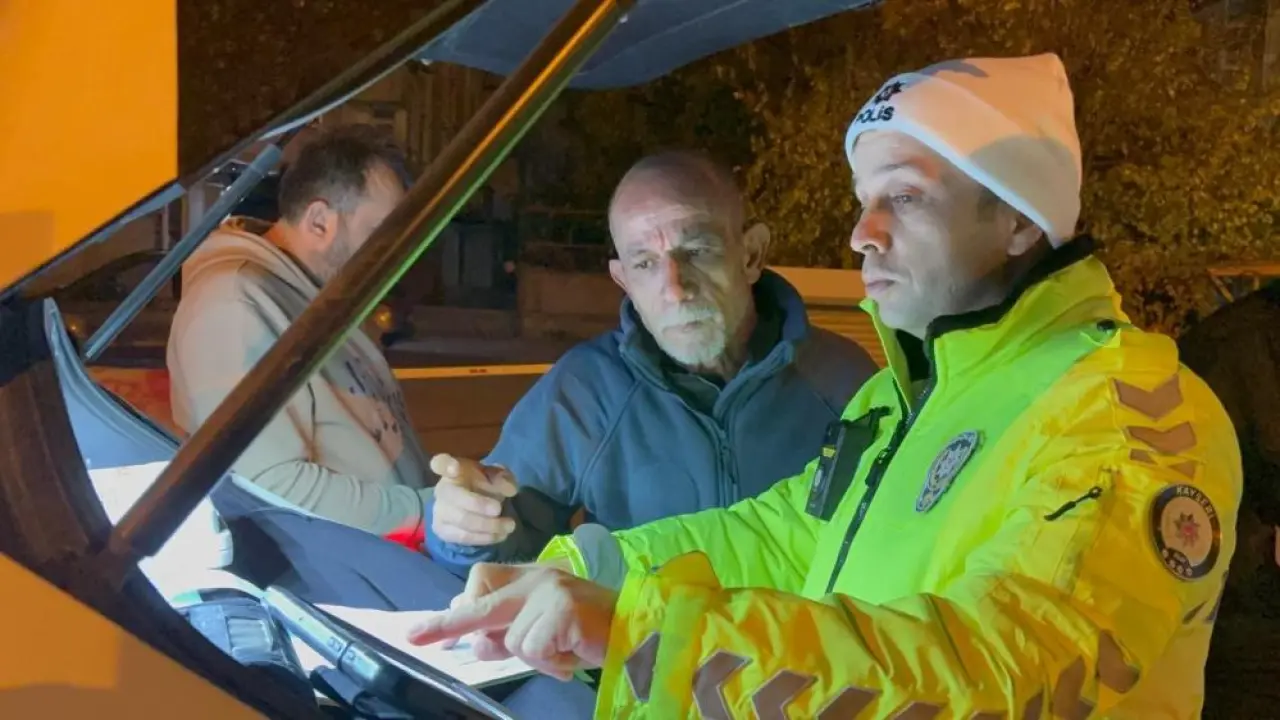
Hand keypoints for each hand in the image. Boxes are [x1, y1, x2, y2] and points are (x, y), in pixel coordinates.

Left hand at [407, 562, 616, 680]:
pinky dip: (550, 662)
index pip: (482, 582)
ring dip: (535, 658)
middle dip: (445, 624)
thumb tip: (474, 640)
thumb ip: (511, 631)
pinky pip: (531, 649)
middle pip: (480, 604)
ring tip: (564, 652)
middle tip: (413, 637)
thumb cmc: (593, 633)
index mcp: (532, 578)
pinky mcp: (560, 607)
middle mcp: (537, 578)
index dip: (461, 606)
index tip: (428, 629)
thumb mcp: (546, 631)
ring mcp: (548, 590)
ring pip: (511, 640)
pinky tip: (572, 654)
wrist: (639, 630)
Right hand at [430, 454, 518, 545]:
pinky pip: (463, 537)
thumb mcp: (498, 477)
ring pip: (461, 520)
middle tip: (498, 509)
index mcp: (454, 469)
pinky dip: (484, 538)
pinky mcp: (443, 530)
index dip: (445, 465)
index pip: (440, 463)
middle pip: (454, 496)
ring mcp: (440, 511)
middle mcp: (443, 489)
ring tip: (509, 525)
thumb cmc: (483, 485)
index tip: (455, 468)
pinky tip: (500, 535)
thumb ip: (504, 478)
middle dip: (477, 504)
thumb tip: (510, 490)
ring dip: (487, 525)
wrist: (473, 508)